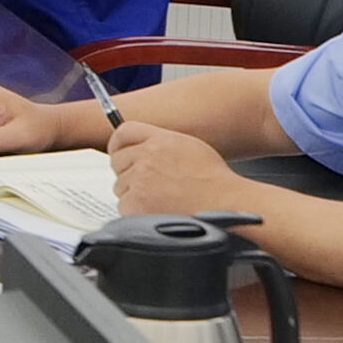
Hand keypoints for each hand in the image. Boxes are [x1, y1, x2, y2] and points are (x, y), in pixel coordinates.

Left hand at [103, 119, 248, 215]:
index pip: (123, 132)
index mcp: (159, 140)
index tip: (119, 152)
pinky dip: (136, 210)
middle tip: (148, 182)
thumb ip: (160, 142)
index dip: (118, 143)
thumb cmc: (213, 180)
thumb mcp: (188, 146)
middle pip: (117, 161)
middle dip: (128, 172)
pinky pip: (124, 206)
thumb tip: (138, 145)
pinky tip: (157, 209)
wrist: (225, 205)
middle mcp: (146, 157)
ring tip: (160, 198)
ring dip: (134, 193)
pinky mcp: (136, 204)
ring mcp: (139, 181)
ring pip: (120, 186)